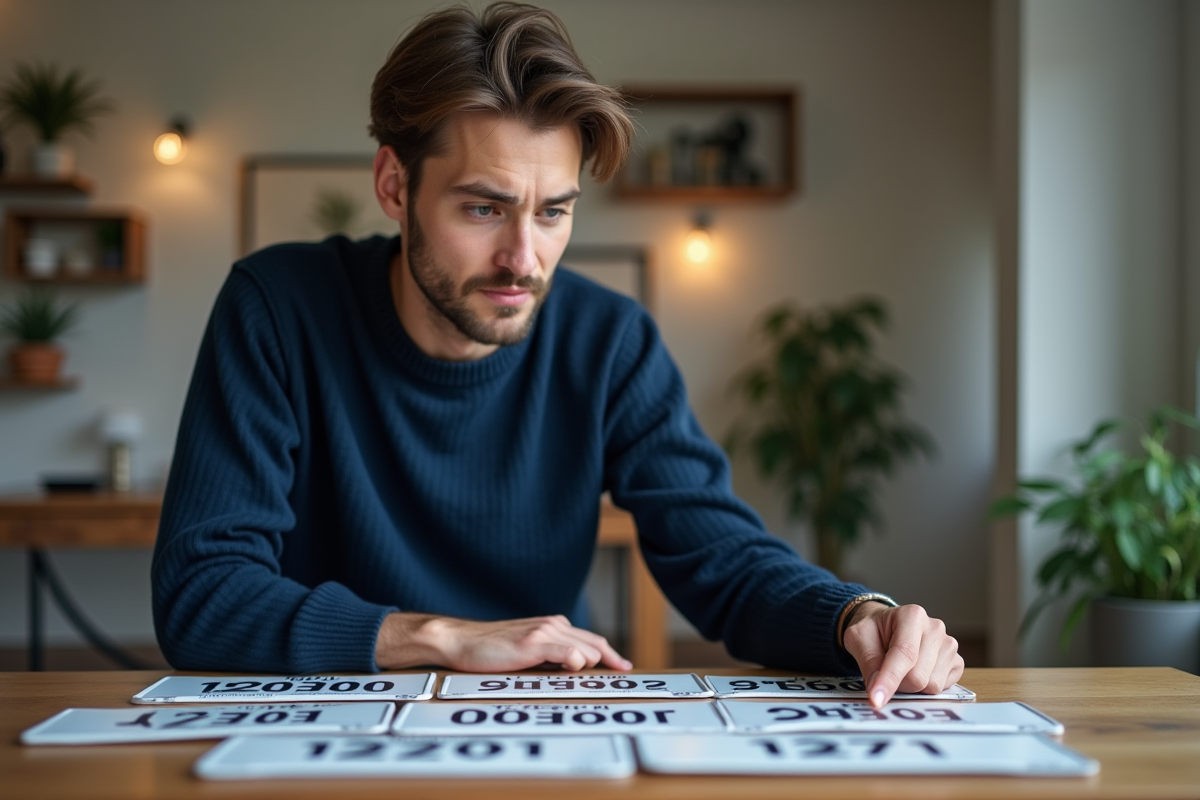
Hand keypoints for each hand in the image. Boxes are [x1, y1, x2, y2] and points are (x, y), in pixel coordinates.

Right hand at [375, 612, 631, 672]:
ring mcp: (544, 632)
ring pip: (585, 649)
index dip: (610, 653)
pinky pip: (567, 653)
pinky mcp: (532, 643)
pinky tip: (575, 669)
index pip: (591, 639)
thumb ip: (548, 653)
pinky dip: (576, 662)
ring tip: (593, 678)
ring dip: (592, 665)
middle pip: (595, 643)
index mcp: (553, 625)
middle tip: (624, 672)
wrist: (460, 640)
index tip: (623, 666)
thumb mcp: (526, 649)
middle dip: (611, 659)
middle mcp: (553, 625)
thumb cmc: (490, 649)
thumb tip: (572, 667)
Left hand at [841, 603, 963, 707]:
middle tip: (885, 671)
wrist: (885, 626)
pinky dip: (926, 688)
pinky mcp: (957, 662)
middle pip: (918, 677)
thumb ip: (868, 663)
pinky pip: (943, 689)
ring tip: (902, 668)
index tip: (877, 700)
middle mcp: (936, 628)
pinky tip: (917, 671)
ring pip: (932, 686)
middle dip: (898, 683)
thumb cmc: (873, 631)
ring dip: (911, 686)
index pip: (904, 654)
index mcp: (912, 616)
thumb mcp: (858, 638)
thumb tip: (878, 693)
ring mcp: (949, 645)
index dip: (890, 679)